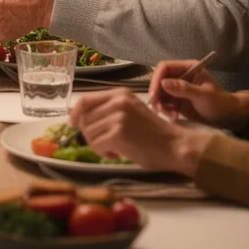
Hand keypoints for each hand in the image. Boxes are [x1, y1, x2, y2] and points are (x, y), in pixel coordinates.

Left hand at [68, 89, 212, 175]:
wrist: (175, 146)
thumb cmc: (154, 133)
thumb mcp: (131, 112)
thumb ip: (109, 110)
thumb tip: (79, 118)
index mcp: (120, 94)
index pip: (85, 100)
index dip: (75, 113)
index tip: (72, 123)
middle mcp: (118, 101)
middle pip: (84, 119)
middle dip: (90, 135)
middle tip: (106, 144)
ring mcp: (118, 117)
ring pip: (88, 133)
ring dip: (97, 145)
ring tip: (114, 149)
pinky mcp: (118, 133)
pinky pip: (96, 146)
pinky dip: (103, 154)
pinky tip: (117, 154)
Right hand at [148, 60, 248, 130]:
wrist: (229, 117)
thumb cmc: (219, 102)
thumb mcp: (202, 95)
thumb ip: (183, 88)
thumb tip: (162, 83)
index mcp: (188, 68)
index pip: (164, 67)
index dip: (157, 79)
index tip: (154, 94)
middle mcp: (180, 76)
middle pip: (159, 80)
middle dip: (156, 94)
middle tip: (156, 107)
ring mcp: (177, 89)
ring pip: (159, 93)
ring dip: (160, 104)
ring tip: (169, 114)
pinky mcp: (177, 100)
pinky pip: (164, 103)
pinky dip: (165, 110)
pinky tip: (173, 116)